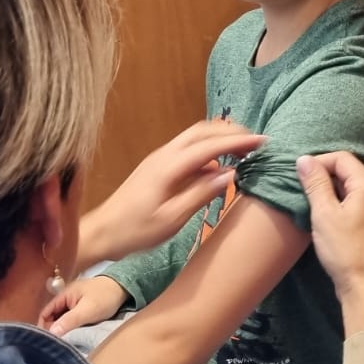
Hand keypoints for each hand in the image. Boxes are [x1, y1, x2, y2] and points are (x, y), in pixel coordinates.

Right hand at [40, 274, 127, 336]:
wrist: (125, 287)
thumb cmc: (106, 297)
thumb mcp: (87, 310)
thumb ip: (69, 321)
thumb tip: (52, 334)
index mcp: (63, 296)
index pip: (45, 313)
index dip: (44, 327)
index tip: (48, 341)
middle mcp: (66, 299)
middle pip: (53, 318)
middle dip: (54, 330)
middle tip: (58, 345)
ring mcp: (74, 304)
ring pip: (63, 320)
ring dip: (63, 330)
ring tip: (66, 342)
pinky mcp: (83, 309)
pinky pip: (72, 320)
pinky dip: (71, 328)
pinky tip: (75, 336)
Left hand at [79, 120, 265, 266]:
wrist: (102, 232)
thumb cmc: (135, 230)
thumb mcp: (172, 218)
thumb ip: (201, 193)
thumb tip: (230, 174)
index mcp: (169, 167)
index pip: (210, 145)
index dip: (238, 142)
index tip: (262, 142)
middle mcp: (164, 155)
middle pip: (202, 131)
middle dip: (231, 132)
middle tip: (256, 141)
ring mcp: (158, 159)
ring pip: (194, 137)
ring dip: (219, 137)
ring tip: (242, 149)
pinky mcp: (156, 167)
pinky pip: (186, 149)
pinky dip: (207, 150)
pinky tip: (217, 166)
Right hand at [297, 152, 363, 332]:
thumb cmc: (345, 251)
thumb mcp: (324, 214)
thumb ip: (316, 184)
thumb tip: (305, 160)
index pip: (343, 158)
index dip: (319, 162)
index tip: (301, 175)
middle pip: (351, 172)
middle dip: (326, 176)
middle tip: (305, 190)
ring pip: (356, 190)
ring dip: (335, 191)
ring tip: (316, 205)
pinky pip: (362, 205)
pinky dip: (345, 204)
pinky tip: (332, 219)